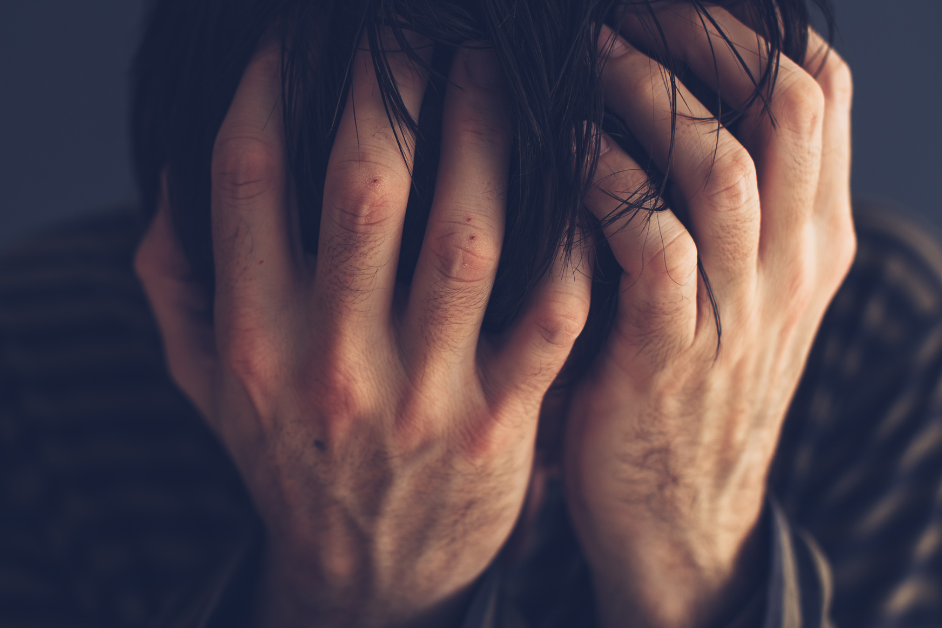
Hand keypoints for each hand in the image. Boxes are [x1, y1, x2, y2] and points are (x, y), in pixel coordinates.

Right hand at [135, 35, 593, 627]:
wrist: (364, 575)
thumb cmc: (284, 455)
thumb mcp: (203, 379)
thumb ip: (175, 278)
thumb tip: (170, 167)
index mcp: (251, 340)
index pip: (244, 181)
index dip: (266, 87)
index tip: (292, 39)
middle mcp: (331, 363)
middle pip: (365, 189)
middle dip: (389, 85)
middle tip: (409, 29)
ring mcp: (421, 395)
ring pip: (467, 234)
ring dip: (486, 134)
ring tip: (491, 69)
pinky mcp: (499, 421)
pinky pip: (550, 307)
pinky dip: (570, 232)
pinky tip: (571, 169)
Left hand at [562, 8, 852, 626]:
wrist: (681, 518)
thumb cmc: (683, 384)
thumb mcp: (732, 289)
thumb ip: (720, 205)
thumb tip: (658, 92)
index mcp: (815, 235)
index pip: (819, 89)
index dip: (749, 27)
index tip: (672, 3)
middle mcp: (794, 261)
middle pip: (783, 101)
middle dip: (702, 35)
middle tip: (623, 12)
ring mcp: (742, 309)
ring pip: (721, 162)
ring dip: (647, 95)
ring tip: (585, 56)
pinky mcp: (672, 354)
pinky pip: (653, 242)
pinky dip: (608, 182)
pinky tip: (563, 150)